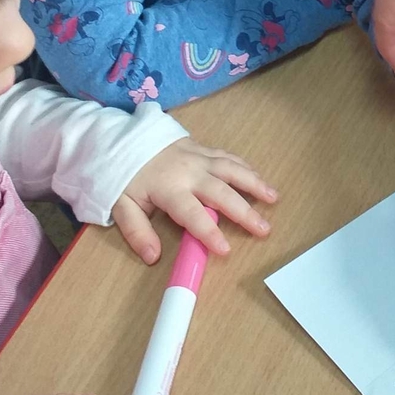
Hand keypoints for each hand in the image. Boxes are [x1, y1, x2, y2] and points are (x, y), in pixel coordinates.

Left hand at [112, 139, 276, 260]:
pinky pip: (228, 157)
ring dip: (254, 183)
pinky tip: (258, 177)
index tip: (226, 249)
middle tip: (264, 229)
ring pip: (232, 169)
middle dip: (245, 212)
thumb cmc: (123, 176)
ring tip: (274, 197)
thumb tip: (152, 256)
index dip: (209, 232)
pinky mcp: (202, 148)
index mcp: (169, 189)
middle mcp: (190, 172)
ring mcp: (199, 157)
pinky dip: (245, 167)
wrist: (123, 138)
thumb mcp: (121, 206)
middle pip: (222, 193)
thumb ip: (137, 232)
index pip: (193, 215)